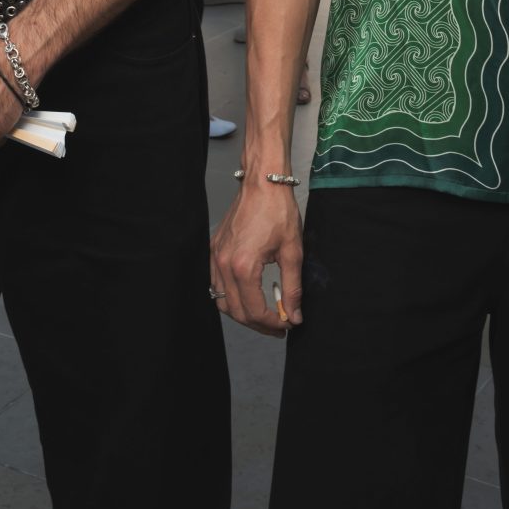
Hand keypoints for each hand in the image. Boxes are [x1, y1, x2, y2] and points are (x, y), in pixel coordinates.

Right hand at [210, 181, 303, 337]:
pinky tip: (249, 295)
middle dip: (259, 324)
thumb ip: (292, 288)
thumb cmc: (278, 211)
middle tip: (279, 325)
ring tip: (265, 314)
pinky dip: (231, 296)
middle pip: (236, 311)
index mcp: (243, 266)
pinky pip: (216, 284)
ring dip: (243, 313)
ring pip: (222, 301)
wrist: (262, 183)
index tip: (288, 324)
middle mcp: (224, 264)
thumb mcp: (293, 251)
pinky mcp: (214, 250)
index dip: (273, 324)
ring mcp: (216, 257)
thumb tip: (293, 315)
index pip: (254, 311)